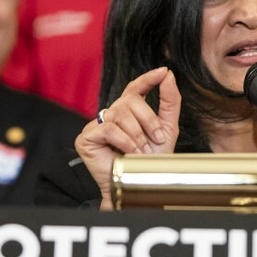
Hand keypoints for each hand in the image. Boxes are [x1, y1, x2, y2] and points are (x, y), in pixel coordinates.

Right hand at [74, 67, 180, 208]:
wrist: (140, 184)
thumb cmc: (151, 161)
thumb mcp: (167, 129)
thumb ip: (169, 101)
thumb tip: (168, 75)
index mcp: (130, 110)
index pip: (136, 87)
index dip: (148, 78)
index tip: (163, 72)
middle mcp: (112, 114)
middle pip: (130, 100)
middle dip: (149, 120)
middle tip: (157, 140)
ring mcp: (97, 125)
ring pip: (120, 114)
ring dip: (137, 134)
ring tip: (142, 151)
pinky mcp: (86, 137)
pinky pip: (109, 129)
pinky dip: (124, 141)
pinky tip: (129, 152)